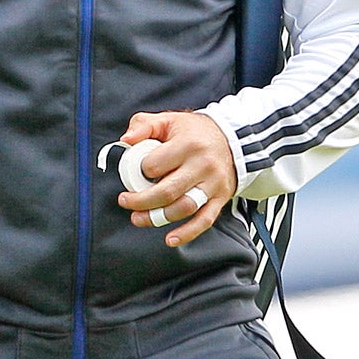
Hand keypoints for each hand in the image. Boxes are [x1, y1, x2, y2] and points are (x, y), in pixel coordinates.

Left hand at [115, 110, 236, 246]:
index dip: (139, 170)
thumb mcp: (168, 119)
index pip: (155, 164)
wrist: (232, 139)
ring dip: (158, 218)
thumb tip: (126, 139)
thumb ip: (143, 125)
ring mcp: (213, 184)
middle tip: (126, 202)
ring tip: (139, 218)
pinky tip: (170, 239)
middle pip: (168, 191)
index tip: (134, 172)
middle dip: (142, 201)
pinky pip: (204, 221)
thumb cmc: (194, 131)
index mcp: (187, 144)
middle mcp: (202, 165)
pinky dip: (187, 233)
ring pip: (184, 208)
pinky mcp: (220, 198)